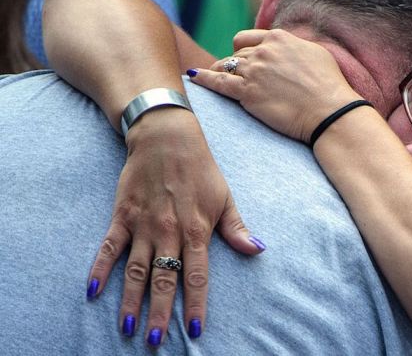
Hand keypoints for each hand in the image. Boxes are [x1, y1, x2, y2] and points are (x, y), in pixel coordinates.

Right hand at [85, 108, 264, 344]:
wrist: (168, 138)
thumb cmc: (201, 169)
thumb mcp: (225, 197)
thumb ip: (237, 229)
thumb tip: (257, 250)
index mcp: (197, 230)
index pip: (197, 277)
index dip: (196, 305)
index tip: (194, 331)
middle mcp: (169, 232)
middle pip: (164, 279)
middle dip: (161, 313)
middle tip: (155, 342)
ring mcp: (144, 225)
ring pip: (135, 270)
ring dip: (130, 300)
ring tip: (126, 328)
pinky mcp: (123, 216)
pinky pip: (109, 247)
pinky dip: (100, 269)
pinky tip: (93, 292)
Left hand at [188, 29, 360, 142]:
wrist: (329, 111)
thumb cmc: (330, 85)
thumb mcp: (315, 54)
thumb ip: (295, 48)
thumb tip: (288, 50)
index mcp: (279, 38)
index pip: (249, 39)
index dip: (243, 49)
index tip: (241, 57)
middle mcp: (263, 51)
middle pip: (236, 54)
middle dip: (233, 64)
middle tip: (232, 75)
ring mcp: (253, 71)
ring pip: (225, 66)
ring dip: (217, 71)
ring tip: (209, 76)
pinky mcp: (247, 93)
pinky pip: (217, 82)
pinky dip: (202, 78)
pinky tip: (192, 77)